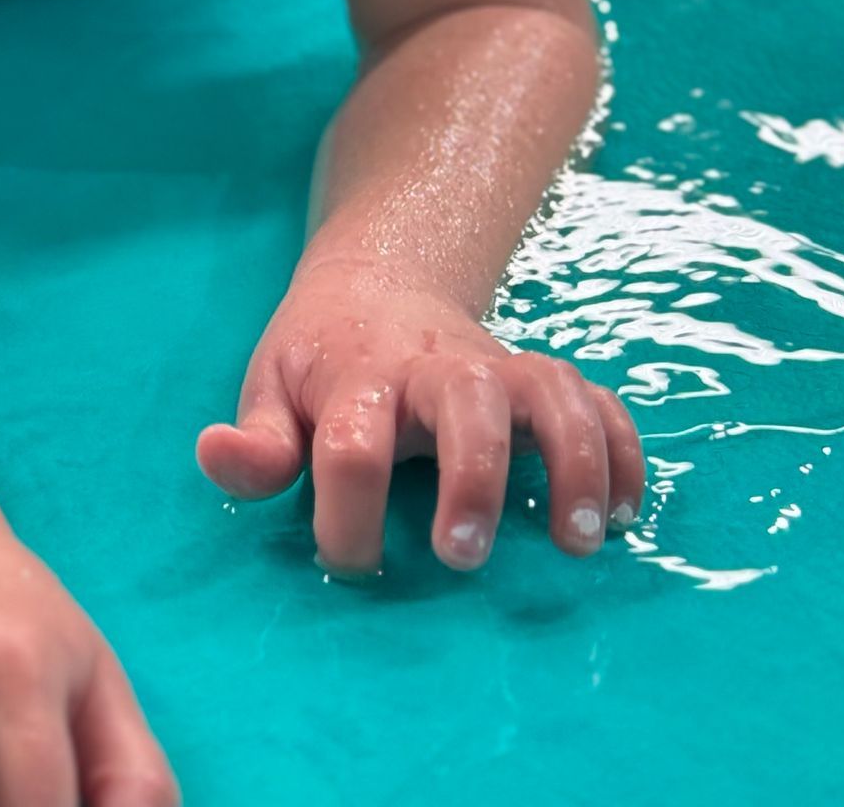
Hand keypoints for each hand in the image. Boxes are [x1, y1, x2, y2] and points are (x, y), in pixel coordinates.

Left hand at [196, 262, 645, 577]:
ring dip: (572, 460)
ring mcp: (497, 366)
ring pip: (549, 390)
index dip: (346, 513)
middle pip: (465, 401)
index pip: (350, 442)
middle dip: (470, 478)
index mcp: (358, 376)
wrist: (378, 282)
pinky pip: (598, 400)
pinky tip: (628, 511)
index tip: (351, 561)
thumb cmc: (320, 357)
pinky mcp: (542, 380)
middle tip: (463, 557)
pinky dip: (623, 447)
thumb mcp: (271, 387)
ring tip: (578, 542)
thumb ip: (256, 443)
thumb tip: (215, 456)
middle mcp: (434, 366)